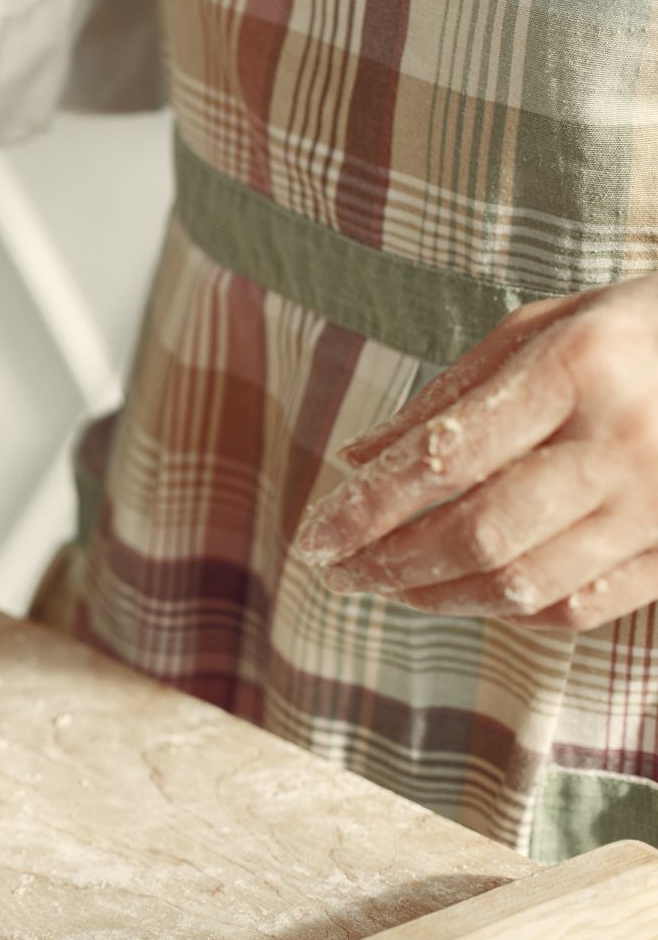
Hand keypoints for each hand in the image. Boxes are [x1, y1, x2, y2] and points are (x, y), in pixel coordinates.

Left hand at [293, 273, 657, 630]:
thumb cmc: (634, 330)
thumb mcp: (540, 327)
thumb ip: (443, 396)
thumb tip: (352, 459)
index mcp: (577, 368)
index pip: (444, 456)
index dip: (367, 507)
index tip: (314, 537)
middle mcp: (623, 442)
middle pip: (480, 534)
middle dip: (390, 564)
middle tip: (336, 572)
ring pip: (525, 584)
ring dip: (438, 597)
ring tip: (386, 585)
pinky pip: (582, 607)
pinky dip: (511, 612)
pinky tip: (468, 595)